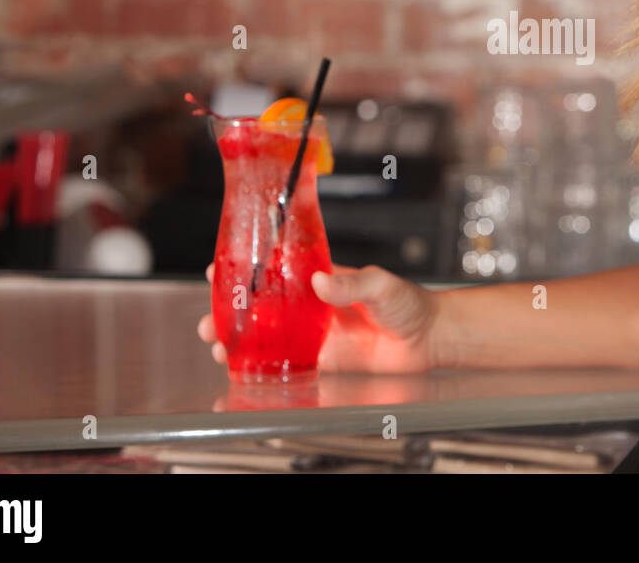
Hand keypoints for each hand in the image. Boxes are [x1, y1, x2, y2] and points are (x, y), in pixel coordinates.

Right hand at [196, 261, 444, 373]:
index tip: (219, 269)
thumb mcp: (381, 284)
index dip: (246, 269)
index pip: (276, 270)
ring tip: (219, 345)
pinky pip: (288, 365)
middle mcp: (312, 307)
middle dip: (232, 312)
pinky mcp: (324, 360)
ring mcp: (315, 334)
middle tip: (210, 319)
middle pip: (262, 307)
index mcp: (321, 280)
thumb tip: (322, 283)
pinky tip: (244, 370)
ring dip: (241, 341)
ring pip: (268, 337)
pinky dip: (265, 368)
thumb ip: (352, 284)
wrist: (429, 337)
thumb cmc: (409, 302)